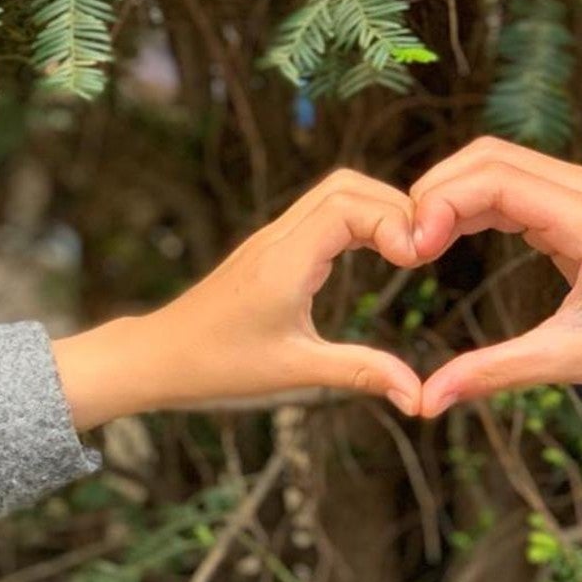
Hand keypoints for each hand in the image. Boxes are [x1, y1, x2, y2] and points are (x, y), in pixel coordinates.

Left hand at [52, 170, 423, 428]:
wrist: (158, 357)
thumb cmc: (217, 366)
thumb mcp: (296, 373)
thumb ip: (361, 372)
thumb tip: (418, 396)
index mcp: (285, 262)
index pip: (349, 206)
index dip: (393, 220)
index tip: (418, 260)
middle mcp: (279, 238)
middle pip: (347, 185)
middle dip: (395, 207)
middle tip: (423, 252)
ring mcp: (274, 238)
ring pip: (336, 191)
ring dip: (378, 209)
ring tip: (408, 251)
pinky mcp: (273, 247)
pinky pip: (323, 212)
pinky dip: (359, 220)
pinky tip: (378, 252)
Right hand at [410, 137, 581, 417]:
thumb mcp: (573, 360)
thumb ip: (497, 373)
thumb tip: (427, 402)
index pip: (494, 179)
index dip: (439, 204)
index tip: (411, 251)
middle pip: (488, 157)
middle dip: (435, 192)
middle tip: (405, 247)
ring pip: (497, 161)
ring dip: (451, 192)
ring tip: (420, 243)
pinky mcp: (581, 196)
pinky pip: (514, 180)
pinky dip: (475, 199)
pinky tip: (449, 235)